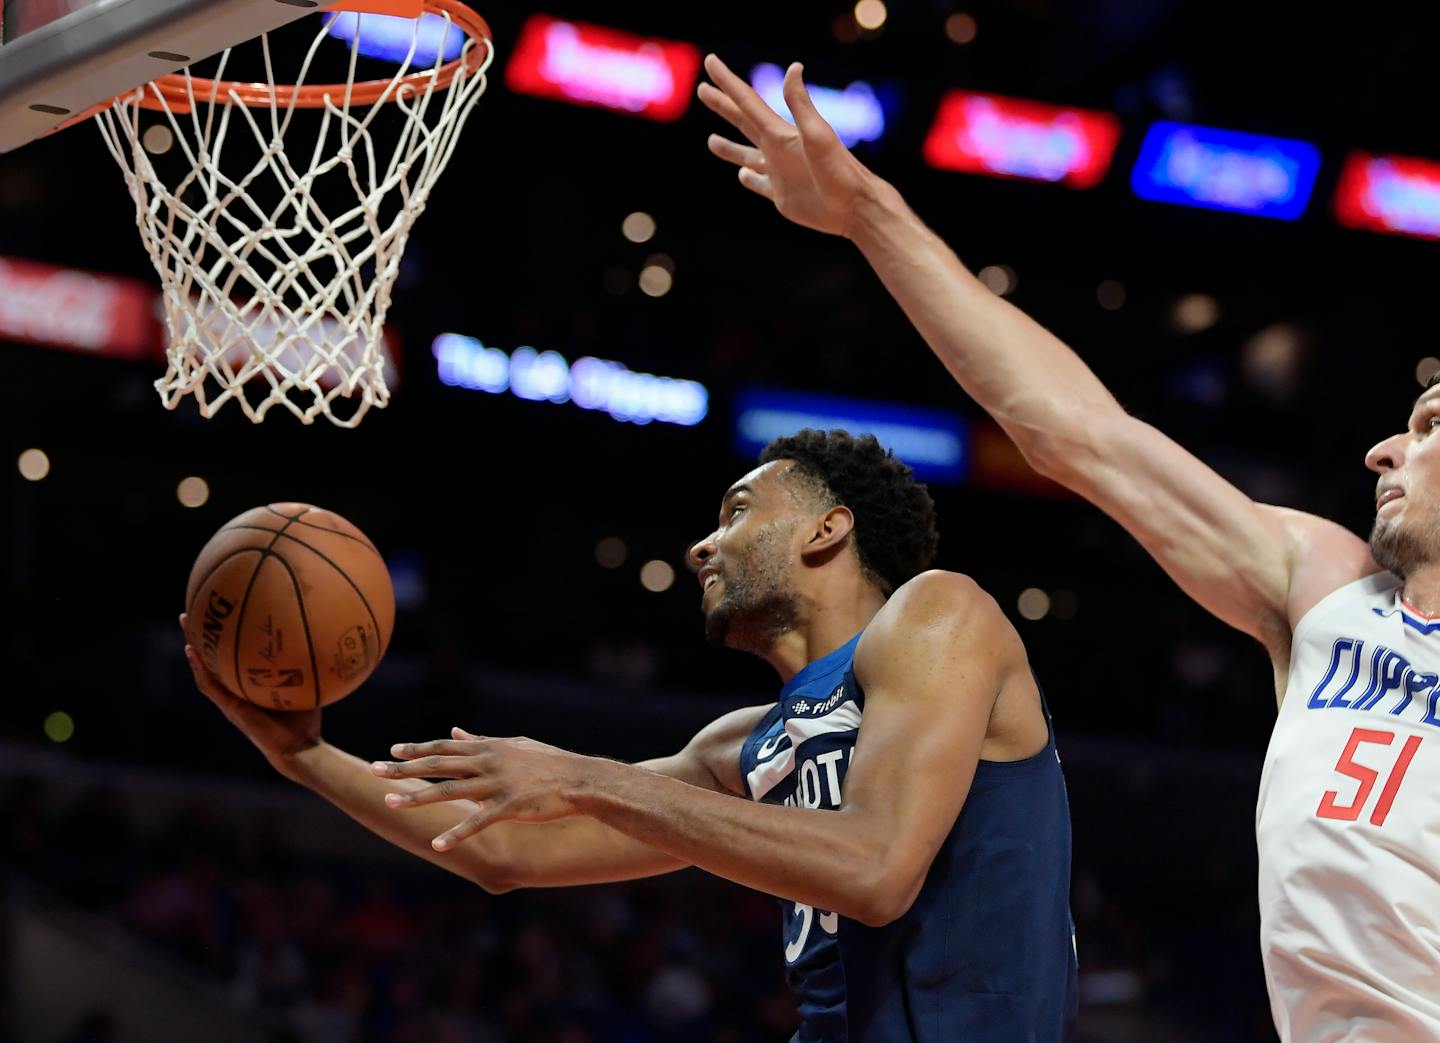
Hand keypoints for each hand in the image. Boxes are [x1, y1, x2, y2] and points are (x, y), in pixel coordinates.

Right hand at [181, 613, 320, 776]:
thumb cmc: (305, 720)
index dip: (225, 638)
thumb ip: (308, 663)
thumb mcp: (307, 684)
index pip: (233, 658)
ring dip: (194, 646)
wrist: (299, 748)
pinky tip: (192, 651)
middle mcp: (236, 692)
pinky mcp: (230, 709)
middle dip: (205, 634)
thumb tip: (323, 633)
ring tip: (186, 622)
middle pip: (215, 659)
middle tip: (195, 610)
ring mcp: (230, 700)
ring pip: (205, 669)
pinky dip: (200, 668)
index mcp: (250, 686)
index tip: (222, 614)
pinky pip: (210, 686)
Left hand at [370, 729, 593, 850]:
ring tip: (390, 802)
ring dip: (417, 797)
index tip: (392, 751)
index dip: (417, 749)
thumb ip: (482, 741)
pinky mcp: (509, 806)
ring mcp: (496, 785)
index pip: (445, 748)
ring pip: (449, 791)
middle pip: (438, 765)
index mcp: (488, 749)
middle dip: (403, 769)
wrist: (580, 779)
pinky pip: (477, 822)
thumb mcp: (514, 745)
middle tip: (374, 770)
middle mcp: (487, 763)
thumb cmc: (548, 762)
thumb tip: (456, 731)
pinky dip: (456, 833)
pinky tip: (436, 845)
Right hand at [697, 54, 877, 236]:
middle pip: (742, 122)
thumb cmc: (839, 171)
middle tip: (703, 90)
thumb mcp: (818, 134)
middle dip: (722, 106)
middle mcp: (777, 149)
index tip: (711, 62)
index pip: (747, 103)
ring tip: (711, 140)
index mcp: (780, 133)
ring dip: (729, 147)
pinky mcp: (782, 195)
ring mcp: (778, 172)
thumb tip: (794, 67)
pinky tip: (742, 175)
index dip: (728, 82)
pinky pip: (759, 184)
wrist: (854, 206)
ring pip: (746, 156)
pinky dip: (748, 179)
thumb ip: (801, 104)